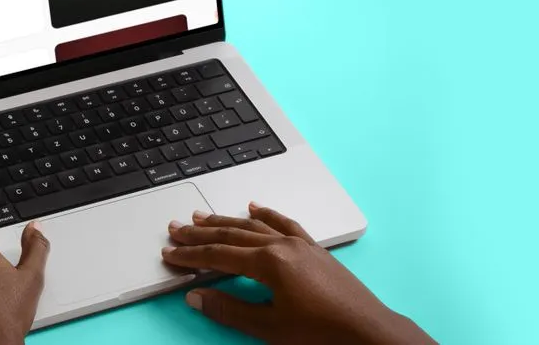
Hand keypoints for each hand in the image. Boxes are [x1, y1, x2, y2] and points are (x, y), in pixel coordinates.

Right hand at [162, 203, 434, 344]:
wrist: (369, 332)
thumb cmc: (322, 333)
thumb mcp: (269, 328)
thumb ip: (229, 309)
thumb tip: (196, 296)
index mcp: (268, 262)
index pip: (218, 256)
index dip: (190, 255)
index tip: (169, 253)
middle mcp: (282, 245)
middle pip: (231, 234)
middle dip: (200, 232)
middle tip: (175, 229)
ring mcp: (299, 244)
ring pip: (253, 225)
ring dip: (225, 220)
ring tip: (202, 216)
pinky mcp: (314, 249)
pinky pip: (284, 223)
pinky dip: (266, 213)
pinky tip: (254, 207)